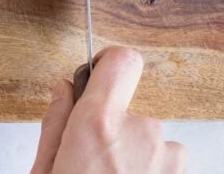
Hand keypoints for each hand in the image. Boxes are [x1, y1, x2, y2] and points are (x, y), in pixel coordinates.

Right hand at [31, 47, 186, 173]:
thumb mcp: (44, 169)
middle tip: (90, 159)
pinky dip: (149, 168)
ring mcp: (166, 155)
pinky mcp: (180, 171)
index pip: (121, 60)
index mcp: (98, 124)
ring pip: (146, 137)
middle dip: (110, 127)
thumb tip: (64, 90)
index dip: (108, 62)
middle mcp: (140, 132)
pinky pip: (164, 158)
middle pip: (127, 107)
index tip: (98, 71)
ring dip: (131, 152)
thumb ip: (55, 123)